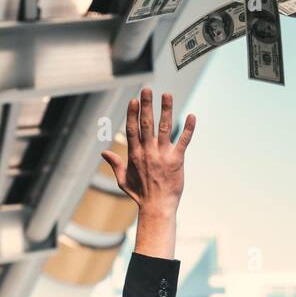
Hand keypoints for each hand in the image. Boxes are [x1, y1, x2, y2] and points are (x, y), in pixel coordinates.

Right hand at [101, 87, 195, 257]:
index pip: (132, 129)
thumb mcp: (123, 179)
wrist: (157, 208)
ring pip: (165, 128)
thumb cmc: (140, 194)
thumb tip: (103, 153)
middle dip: (147, 105)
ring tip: (167, 94)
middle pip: (146, 124)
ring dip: (166, 110)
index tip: (134, 100)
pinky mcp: (177, 160)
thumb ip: (115, 163)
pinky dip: (188, 129)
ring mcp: (163, 155)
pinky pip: (184, 141)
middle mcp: (148, 152)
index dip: (132, 113)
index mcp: (134, 155)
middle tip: (147, 89)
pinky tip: (192, 116)